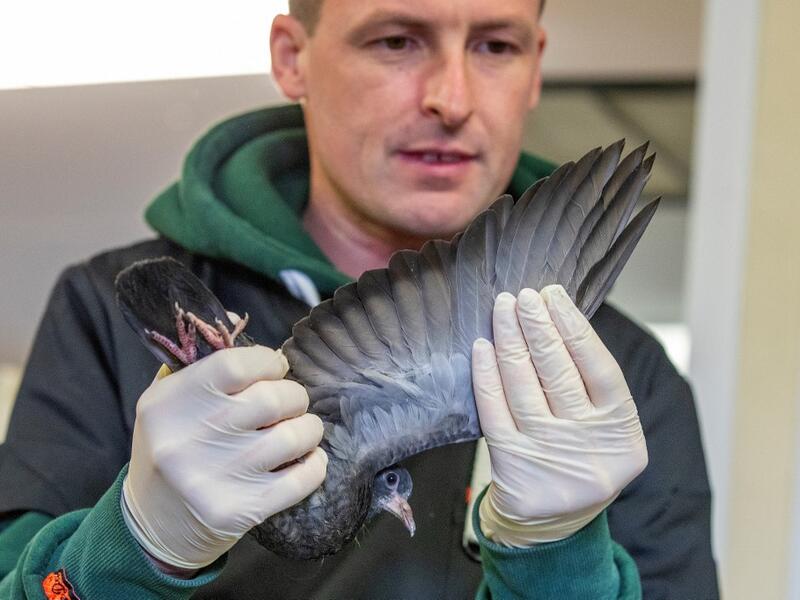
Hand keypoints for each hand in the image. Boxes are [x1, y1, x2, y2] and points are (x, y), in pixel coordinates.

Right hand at [122, 345, 327, 569]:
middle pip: (272, 398)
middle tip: (290, 403)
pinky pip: (303, 478)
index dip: (267, 362)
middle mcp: (187, 440)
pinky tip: (307, 459)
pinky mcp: (241, 511)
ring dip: (308, 428)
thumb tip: (265, 352)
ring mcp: (215, 479)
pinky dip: (315, 464)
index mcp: (167, 404)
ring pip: (294, 436)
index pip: (234, 364)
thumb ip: (205, 372)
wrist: (154, 528)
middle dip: (294, 396)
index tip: (275, 368)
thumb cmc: (172, 453)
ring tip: (300, 430)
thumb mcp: (168, 406)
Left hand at [472, 285, 646, 545]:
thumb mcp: (606, 427)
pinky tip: (483, 347)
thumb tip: (560, 319)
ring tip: (503, 308)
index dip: (574, 327)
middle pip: (558, 372)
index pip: (598, 367)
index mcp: (620, 429)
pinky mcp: (512, 463)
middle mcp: (587, 442)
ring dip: (510, 340)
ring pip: (523, 385)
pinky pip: (494, 410)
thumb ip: (592, 383)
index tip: (553, 295)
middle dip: (538, 326)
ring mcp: (548, 454)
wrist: (556, 519)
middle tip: (523, 295)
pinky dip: (487, 375)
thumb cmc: (582, 455)